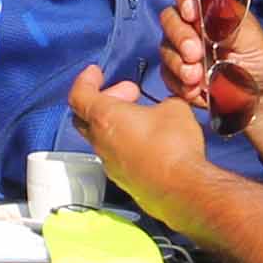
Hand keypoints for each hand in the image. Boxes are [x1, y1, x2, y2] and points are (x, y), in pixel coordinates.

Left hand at [66, 65, 207, 220]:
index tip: (95, 73)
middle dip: (106, 99)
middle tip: (129, 93)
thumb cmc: (173, 145)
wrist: (182, 189)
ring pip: (102, 138)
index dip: (85, 80)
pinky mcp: (124, 180)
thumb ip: (163, 103)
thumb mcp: (175, 108)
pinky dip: (126, 143)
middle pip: (86, 117)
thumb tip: (166, 108)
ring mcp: (110, 164)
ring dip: (117, 123)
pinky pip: (117, 156)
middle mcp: (101, 142)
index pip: (79, 95)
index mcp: (105, 117)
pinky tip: (149, 142)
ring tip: (143, 116)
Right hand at [159, 0, 262, 109]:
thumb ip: (228, 20)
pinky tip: (197, 91)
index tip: (191, 13)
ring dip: (178, 64)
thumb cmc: (259, 57)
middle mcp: (190, 24)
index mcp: (209, 7)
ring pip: (165, 48)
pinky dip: (180, 85)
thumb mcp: (251, 37)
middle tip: (195, 54)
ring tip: (197, 78)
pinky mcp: (177, 75)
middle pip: (169, 18)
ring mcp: (181, 49)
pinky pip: (167, 76)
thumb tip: (209, 4)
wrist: (262, 95)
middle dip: (180, 36)